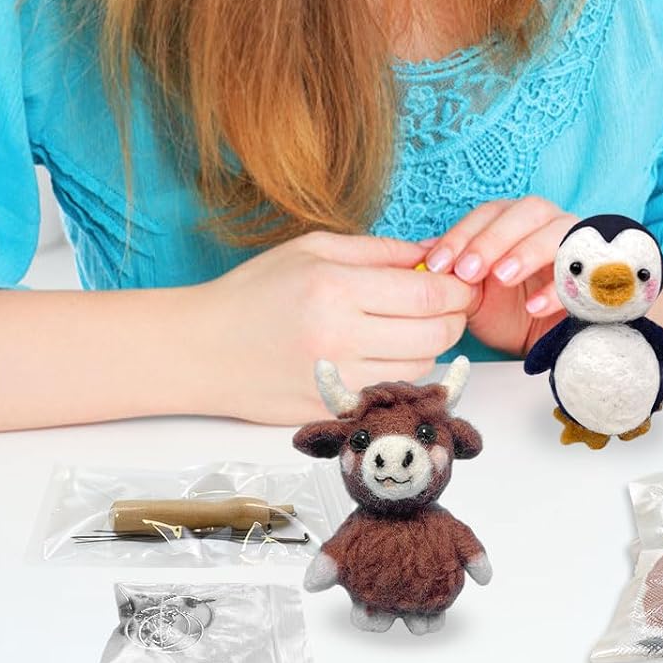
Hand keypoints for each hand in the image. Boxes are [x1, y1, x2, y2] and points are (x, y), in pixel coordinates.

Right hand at [199, 230, 476, 423]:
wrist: (200, 350)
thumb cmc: (255, 291)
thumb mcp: (314, 249)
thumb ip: (380, 251)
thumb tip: (434, 252)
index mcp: (336, 289)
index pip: (427, 294)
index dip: (457, 288)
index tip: (463, 282)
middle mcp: (339, 338)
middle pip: (435, 334)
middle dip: (454, 317)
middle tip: (448, 303)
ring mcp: (335, 381)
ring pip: (421, 367)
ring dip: (431, 346)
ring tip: (412, 325)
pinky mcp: (331, 412)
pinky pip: (392, 392)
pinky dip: (403, 373)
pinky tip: (388, 353)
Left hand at [419, 196, 572, 356]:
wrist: (551, 343)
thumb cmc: (513, 313)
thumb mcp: (478, 296)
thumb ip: (455, 274)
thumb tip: (418, 257)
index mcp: (518, 220)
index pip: (490, 212)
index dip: (463, 234)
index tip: (437, 264)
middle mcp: (550, 222)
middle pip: (526, 211)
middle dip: (493, 239)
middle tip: (467, 271)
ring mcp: (579, 244)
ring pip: (557, 231)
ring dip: (527, 252)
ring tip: (502, 278)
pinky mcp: (601, 274)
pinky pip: (584, 272)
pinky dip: (558, 288)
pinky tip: (535, 307)